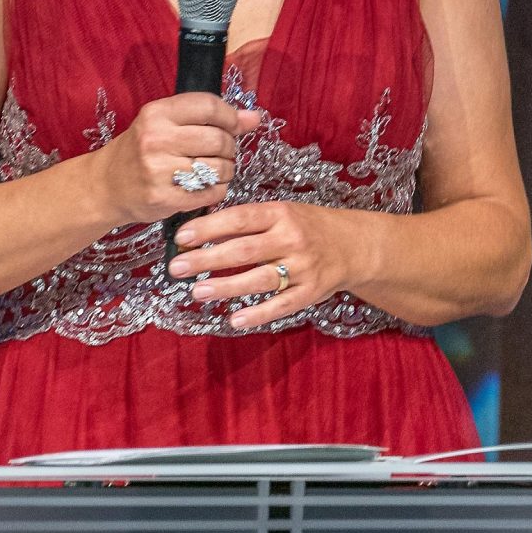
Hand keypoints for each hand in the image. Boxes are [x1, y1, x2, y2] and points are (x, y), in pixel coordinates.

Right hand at [93, 92, 263, 228]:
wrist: (107, 186)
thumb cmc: (141, 151)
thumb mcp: (165, 124)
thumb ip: (207, 118)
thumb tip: (254, 118)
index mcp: (157, 114)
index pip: (209, 107)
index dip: (231, 116)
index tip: (235, 125)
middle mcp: (156, 139)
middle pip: (218, 139)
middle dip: (230, 147)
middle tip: (223, 153)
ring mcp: (159, 171)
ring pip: (218, 168)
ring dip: (225, 171)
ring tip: (214, 171)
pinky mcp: (164, 198)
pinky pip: (210, 193)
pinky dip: (216, 191)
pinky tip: (206, 187)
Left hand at [168, 199, 360, 328]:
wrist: (354, 246)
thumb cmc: (308, 227)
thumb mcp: (281, 213)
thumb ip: (247, 222)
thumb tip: (201, 232)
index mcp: (281, 214)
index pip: (240, 219)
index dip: (209, 227)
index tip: (182, 236)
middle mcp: (292, 240)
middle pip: (244, 250)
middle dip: (207, 259)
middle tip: (177, 267)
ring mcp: (302, 268)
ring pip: (259, 280)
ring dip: (226, 287)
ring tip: (197, 292)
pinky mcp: (310, 293)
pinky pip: (281, 306)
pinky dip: (258, 314)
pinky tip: (234, 319)